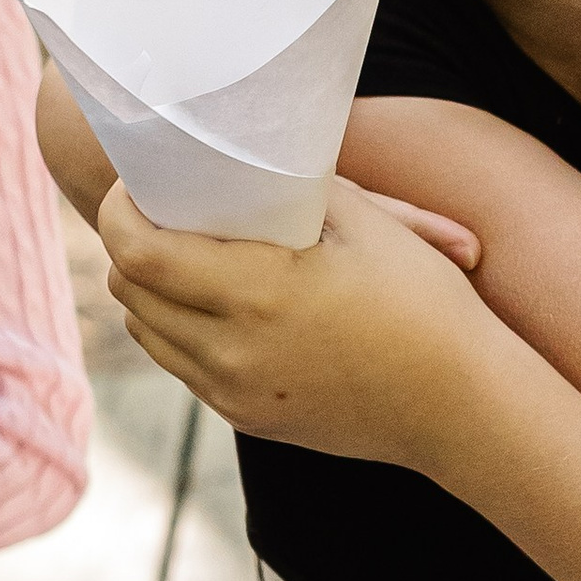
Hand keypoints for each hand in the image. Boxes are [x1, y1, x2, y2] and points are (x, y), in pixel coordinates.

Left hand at [99, 171, 494, 464]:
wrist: (462, 408)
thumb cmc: (426, 306)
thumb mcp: (369, 225)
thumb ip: (299, 190)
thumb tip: (250, 162)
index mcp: (258, 291)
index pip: (137, 252)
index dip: (119, 213)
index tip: (135, 187)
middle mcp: (233, 349)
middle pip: (129, 291)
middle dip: (129, 247)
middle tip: (159, 215)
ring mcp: (236, 391)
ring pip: (148, 333)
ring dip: (151, 293)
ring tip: (185, 261)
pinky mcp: (247, 417)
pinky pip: (185, 368)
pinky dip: (184, 332)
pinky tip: (223, 309)